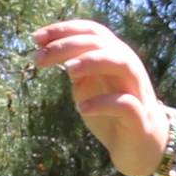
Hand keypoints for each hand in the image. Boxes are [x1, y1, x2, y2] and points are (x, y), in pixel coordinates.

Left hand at [31, 20, 172, 175]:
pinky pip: (124, 103)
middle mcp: (127, 66)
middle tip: (39, 58)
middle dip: (68, 45)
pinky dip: (103, 103)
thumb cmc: (110, 112)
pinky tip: (82, 109)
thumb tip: (49, 52)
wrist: (139, 146)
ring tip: (68, 70)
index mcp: (114, 55)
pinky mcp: (138, 116)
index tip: (36, 38)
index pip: (91, 31)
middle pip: (100, 43)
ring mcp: (135, 89)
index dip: (64, 30)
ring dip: (93, 61)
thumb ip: (76, 68)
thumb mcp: (87, 86)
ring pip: (121, 62)